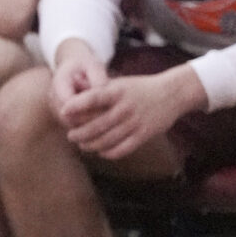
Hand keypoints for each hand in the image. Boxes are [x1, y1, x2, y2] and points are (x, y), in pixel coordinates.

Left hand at [55, 58, 200, 160]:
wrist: (171, 94)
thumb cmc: (139, 88)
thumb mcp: (119, 83)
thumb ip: (98, 89)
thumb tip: (74, 90)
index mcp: (117, 91)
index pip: (93, 98)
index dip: (77, 105)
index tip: (63, 111)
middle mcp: (125, 108)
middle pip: (96, 124)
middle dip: (79, 133)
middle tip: (70, 135)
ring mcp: (135, 123)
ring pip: (107, 140)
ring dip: (91, 145)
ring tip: (82, 145)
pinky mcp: (144, 135)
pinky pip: (122, 149)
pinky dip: (109, 153)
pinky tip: (101, 151)